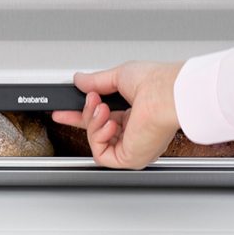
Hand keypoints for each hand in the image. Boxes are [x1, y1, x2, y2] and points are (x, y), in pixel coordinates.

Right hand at [51, 61, 183, 169]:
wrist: (167, 93)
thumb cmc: (156, 84)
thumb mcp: (119, 76)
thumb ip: (96, 81)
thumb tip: (80, 80)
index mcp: (137, 116)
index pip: (104, 120)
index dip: (83, 116)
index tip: (65, 111)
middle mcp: (137, 134)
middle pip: (98, 134)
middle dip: (80, 120)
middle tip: (68, 110)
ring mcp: (134, 147)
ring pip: (97, 143)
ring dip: (92, 122)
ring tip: (101, 107)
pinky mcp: (131, 158)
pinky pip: (101, 155)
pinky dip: (98, 137)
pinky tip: (109, 123)